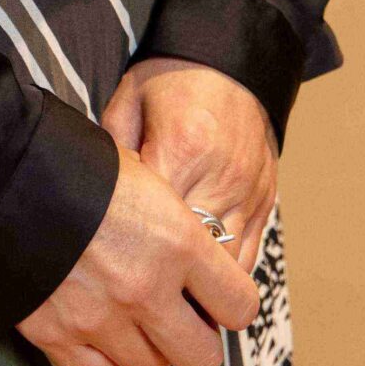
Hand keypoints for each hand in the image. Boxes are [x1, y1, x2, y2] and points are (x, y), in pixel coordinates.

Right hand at [13, 143, 259, 365]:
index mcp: (178, 243)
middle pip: (201, 357)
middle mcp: (147, 290)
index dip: (233, 303)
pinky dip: (102, 358)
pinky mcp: (59, 336)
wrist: (4, 175)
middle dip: (196, 341)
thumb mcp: (143, 173)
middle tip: (181, 321)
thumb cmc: (76, 163)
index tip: (219, 298)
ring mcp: (102, 319)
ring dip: (146, 347)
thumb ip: (175, 222)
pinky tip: (96, 328)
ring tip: (132, 317)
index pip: (239, 305)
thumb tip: (197, 249)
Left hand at [101, 56, 278, 277]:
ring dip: (199, 289)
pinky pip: (250, 256)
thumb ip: (115, 155)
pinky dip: (225, 276)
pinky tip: (199, 287)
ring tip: (166, 304)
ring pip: (227, 268)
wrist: (228, 61)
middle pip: (193, 255)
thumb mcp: (127, 103)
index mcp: (182, 149)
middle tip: (133, 299)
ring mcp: (249, 194)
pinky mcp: (266, 202)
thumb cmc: (170, 80)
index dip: (131, 248)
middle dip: (164, 281)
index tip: (108, 267)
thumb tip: (98, 206)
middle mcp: (222, 178)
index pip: (155, 222)